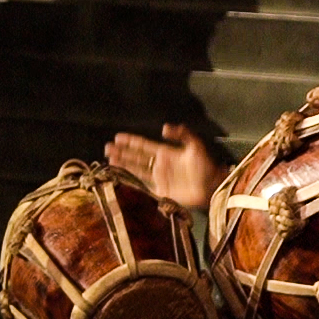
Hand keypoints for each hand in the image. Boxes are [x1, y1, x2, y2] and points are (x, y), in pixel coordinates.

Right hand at [104, 123, 225, 210]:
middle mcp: (159, 165)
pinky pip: (141, 186)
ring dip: (122, 165)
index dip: (131, 141)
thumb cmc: (205, 166)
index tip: (117, 137)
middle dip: (122, 153)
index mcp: (166, 153)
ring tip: (108, 160)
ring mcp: (158, 178)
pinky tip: (120, 179)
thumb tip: (164, 127)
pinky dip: (130, 183)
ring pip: (136, 170)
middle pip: (136, 157)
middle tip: (107, 148)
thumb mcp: (195, 146)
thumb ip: (182, 134)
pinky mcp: (159, 191)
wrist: (211, 187)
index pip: (144, 146)